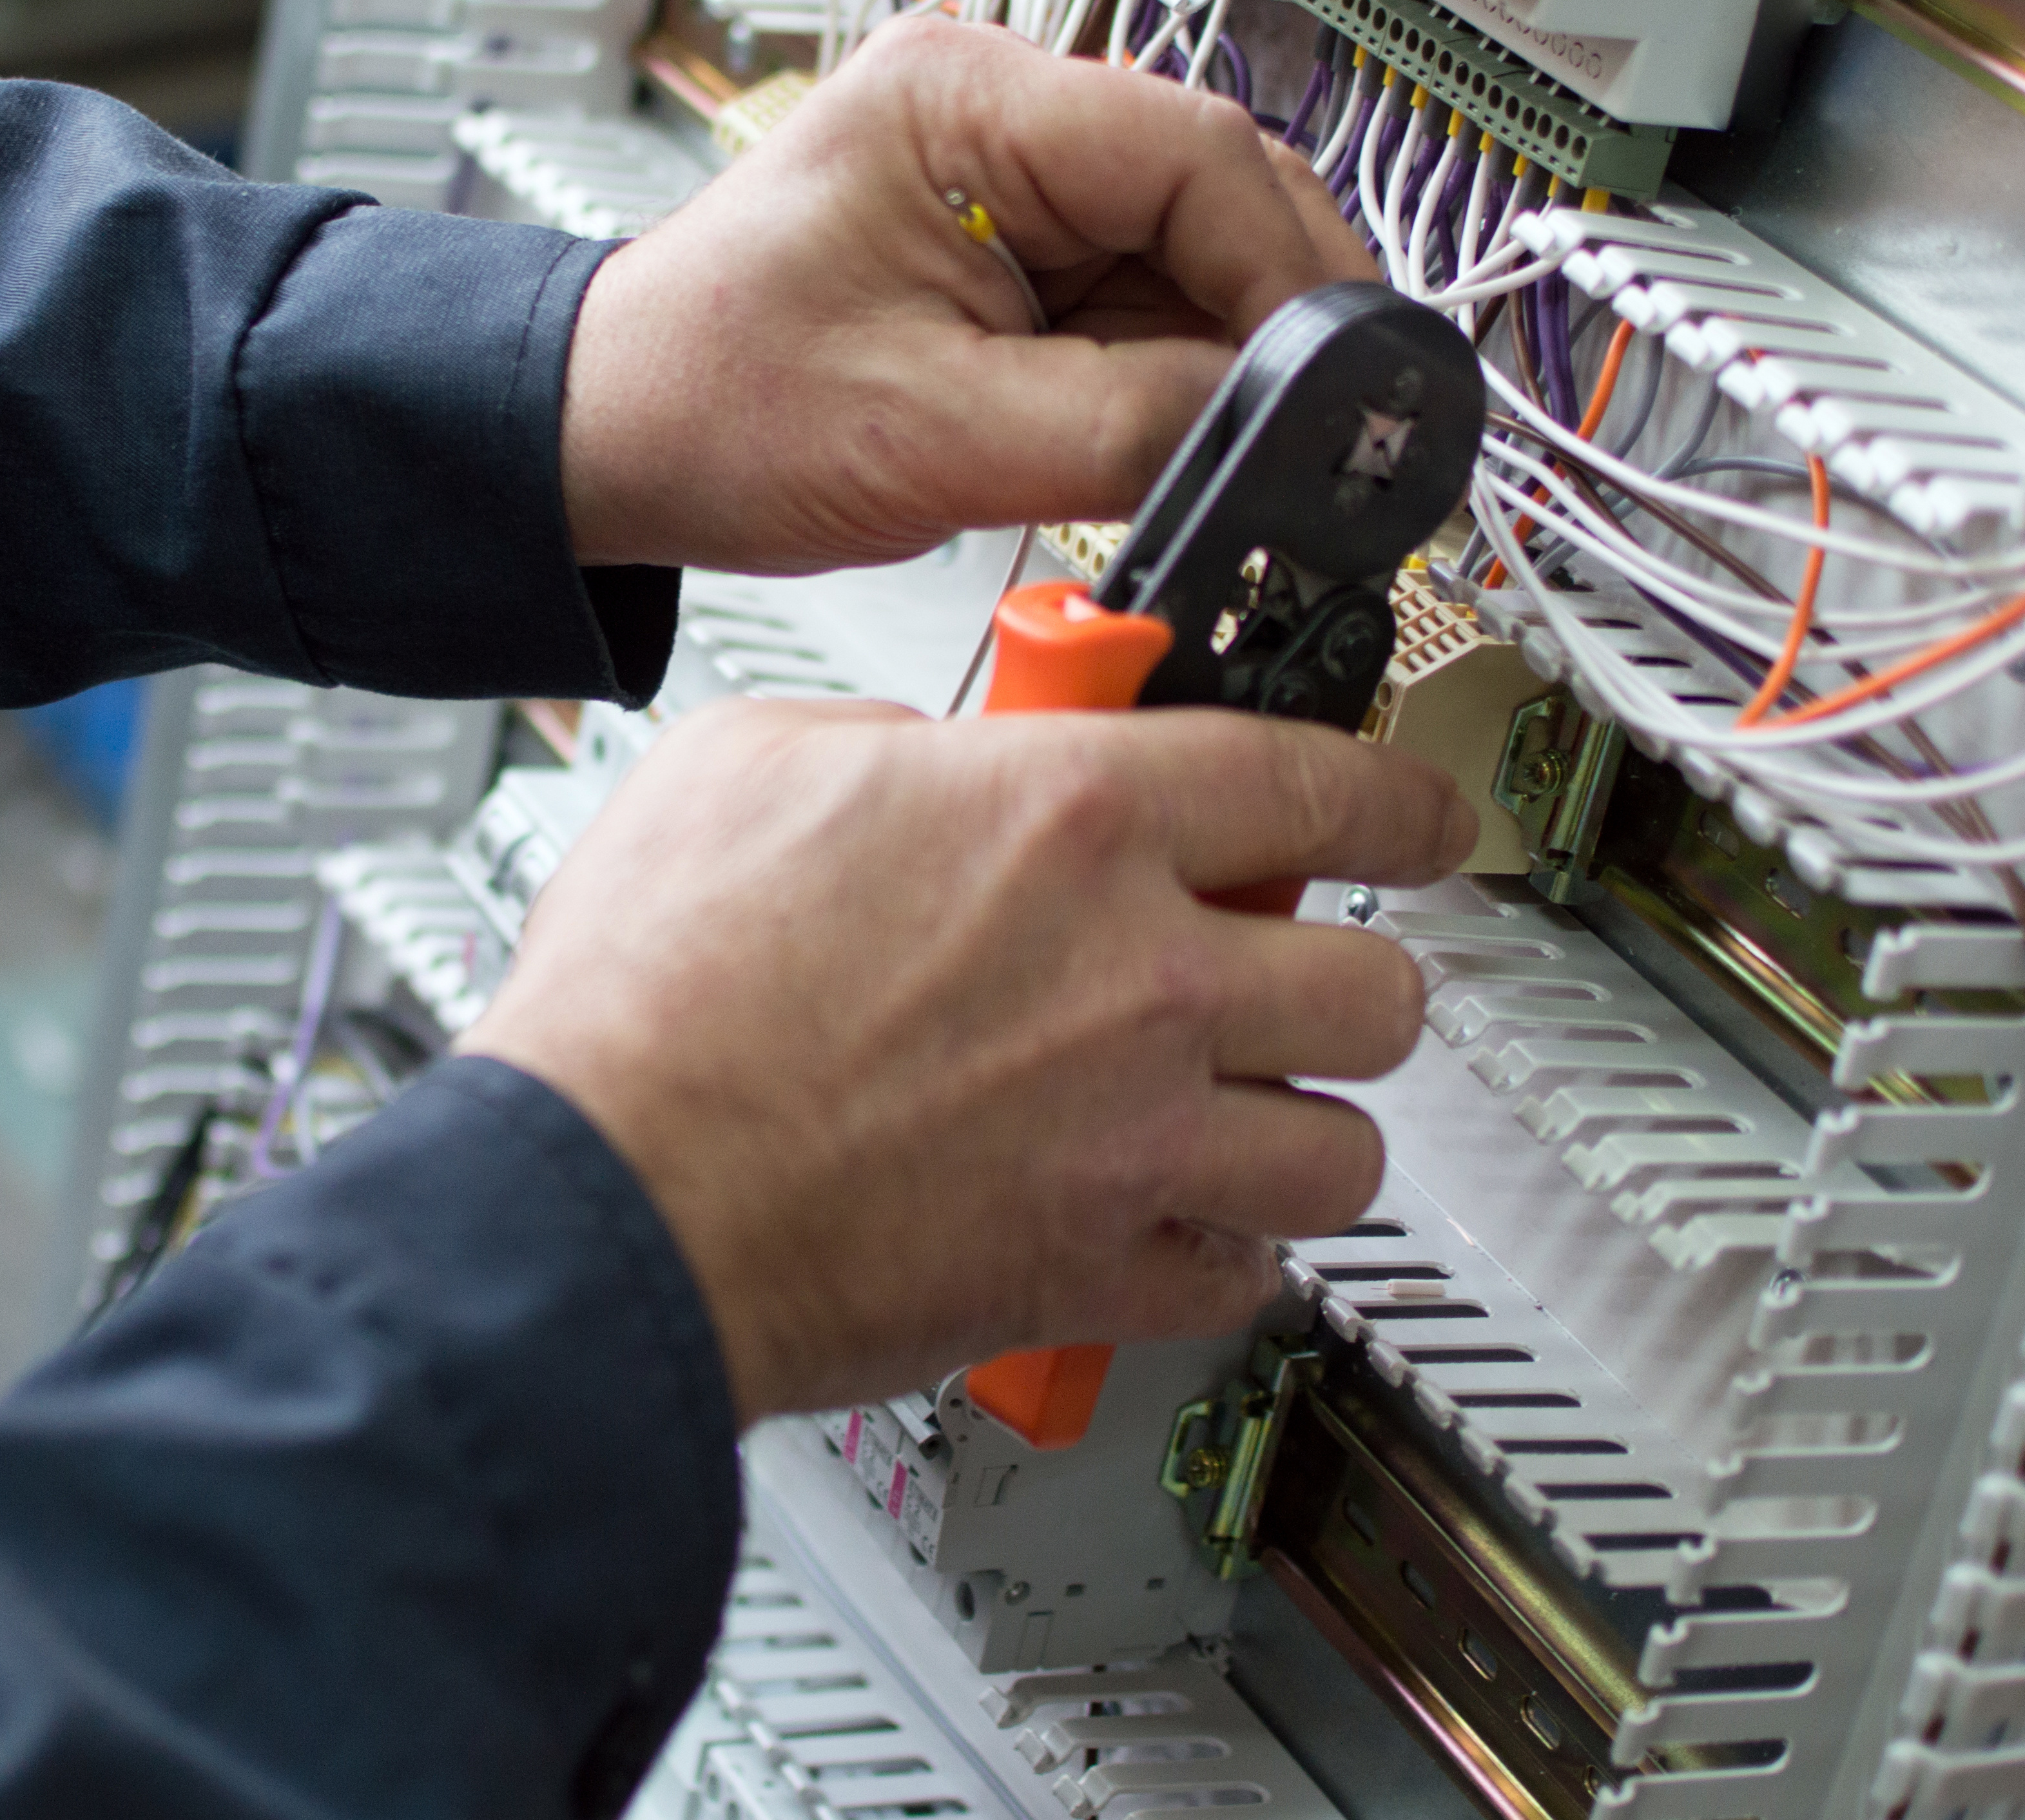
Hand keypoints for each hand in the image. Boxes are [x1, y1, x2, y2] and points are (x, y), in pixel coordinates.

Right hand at [460, 698, 1473, 1421]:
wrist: (606, 1194)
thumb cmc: (649, 996)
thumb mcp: (750, 763)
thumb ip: (885, 746)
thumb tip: (926, 768)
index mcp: (1070, 820)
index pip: (1317, 786)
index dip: (1397, 800)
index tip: (1418, 818)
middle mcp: (1140, 978)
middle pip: (1375, 983)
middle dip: (1350, 975)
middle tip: (1298, 973)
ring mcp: (1133, 1138)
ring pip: (1343, 1149)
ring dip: (1307, 1127)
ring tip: (1247, 1110)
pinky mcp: (1092, 1275)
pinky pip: (1241, 1278)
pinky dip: (1221, 1257)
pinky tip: (1170, 1225)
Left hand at [559, 16, 1368, 573]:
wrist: (610, 436)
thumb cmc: (709, 402)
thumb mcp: (934, 434)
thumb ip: (1127, 426)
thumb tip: (1275, 431)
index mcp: (964, 97)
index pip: (1201, 151)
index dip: (1290, 274)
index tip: (1330, 386)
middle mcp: (1001, 110)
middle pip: (1221, 190)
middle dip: (1272, 317)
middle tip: (1310, 435)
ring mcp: (1015, 177)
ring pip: (1201, 253)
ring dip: (1224, 355)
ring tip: (1214, 454)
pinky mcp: (1019, 249)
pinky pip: (1148, 301)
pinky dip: (1175, 374)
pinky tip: (1161, 437)